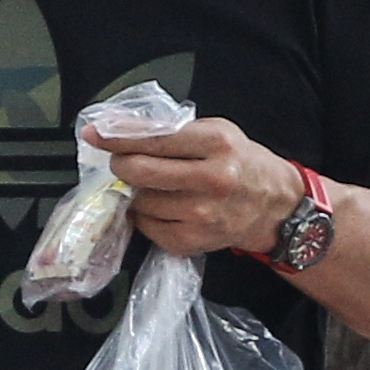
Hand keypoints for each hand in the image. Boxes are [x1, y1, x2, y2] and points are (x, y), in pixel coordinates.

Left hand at [88, 117, 306, 257]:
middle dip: (120, 164)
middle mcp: (210, 179)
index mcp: (216, 144)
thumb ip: (171, 130)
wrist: (275, 207)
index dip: (116, 136)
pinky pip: (145, 226)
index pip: (152, 139)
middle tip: (121, 162)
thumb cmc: (242, 164)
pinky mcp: (191, 241)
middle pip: (138, 171)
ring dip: (135, 192)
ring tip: (154, 186)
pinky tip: (162, 206)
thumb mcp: (215, 132)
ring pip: (139, 200)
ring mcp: (200, 214)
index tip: (94, 134)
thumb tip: (120, 129)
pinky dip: (145, 215)